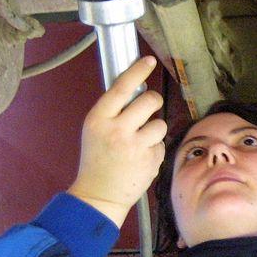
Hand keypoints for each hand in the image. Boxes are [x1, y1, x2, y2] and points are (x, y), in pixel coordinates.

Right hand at [68, 56, 167, 227]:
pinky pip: (161, 144)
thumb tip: (136, 87)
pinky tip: (140, 158)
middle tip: (148, 108)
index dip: (137, 71)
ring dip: (153, 129)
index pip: (122, 87)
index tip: (148, 61)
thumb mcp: (95, 129)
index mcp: (99, 119)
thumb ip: (113, 111)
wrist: (99, 195)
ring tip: (139, 142)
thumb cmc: (97, 160)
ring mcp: (135, 146)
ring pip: (160, 123)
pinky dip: (154, 149)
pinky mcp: (150, 161)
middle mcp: (117, 130)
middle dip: (153, 101)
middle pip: (150, 100)